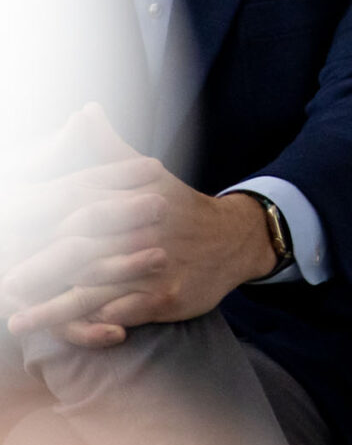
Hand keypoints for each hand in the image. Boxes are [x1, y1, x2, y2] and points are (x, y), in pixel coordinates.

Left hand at [3, 118, 276, 345]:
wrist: (235, 238)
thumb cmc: (179, 208)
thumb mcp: (147, 174)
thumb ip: (108, 149)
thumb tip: (86, 110)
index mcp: (128, 203)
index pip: (76, 216)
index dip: (39, 230)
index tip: (7, 238)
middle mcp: (140, 234)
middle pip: (79, 256)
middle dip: (38, 273)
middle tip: (5, 286)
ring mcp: (154, 267)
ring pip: (97, 291)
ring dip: (55, 310)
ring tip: (19, 321)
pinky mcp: (169, 296)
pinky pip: (128, 313)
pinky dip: (100, 325)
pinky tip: (73, 333)